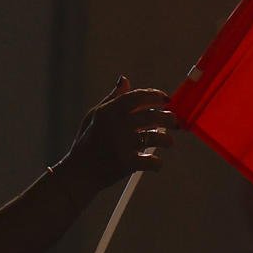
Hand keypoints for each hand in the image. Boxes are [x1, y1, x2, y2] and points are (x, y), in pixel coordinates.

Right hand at [54, 77, 174, 196]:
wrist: (79, 173)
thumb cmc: (88, 142)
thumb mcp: (95, 116)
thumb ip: (113, 98)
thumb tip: (124, 79)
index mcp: (109, 111)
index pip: (138, 96)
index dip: (156, 95)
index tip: (166, 99)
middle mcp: (117, 125)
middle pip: (153, 116)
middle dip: (168, 118)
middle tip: (173, 121)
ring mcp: (123, 144)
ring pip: (157, 138)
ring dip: (167, 140)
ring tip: (167, 142)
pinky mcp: (126, 163)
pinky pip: (152, 161)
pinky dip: (157, 163)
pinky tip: (155, 163)